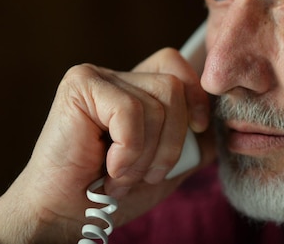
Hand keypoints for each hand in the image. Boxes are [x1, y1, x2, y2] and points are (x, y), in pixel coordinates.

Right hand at [0, 48, 213, 243]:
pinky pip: (130, 112)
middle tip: (146, 172)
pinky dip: (128, 151)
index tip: (196, 130)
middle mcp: (116, 77)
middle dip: (171, 140)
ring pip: (157, 104)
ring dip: (147, 154)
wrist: (66, 215)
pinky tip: (108, 169)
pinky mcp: (80, 86)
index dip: (195, 98)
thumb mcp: (167, 166)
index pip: (178, 68)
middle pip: (173, 87)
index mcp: (135, 89)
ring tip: (122, 175)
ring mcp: (97, 77)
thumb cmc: (113, 192)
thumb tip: (217, 124)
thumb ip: (192, 141)